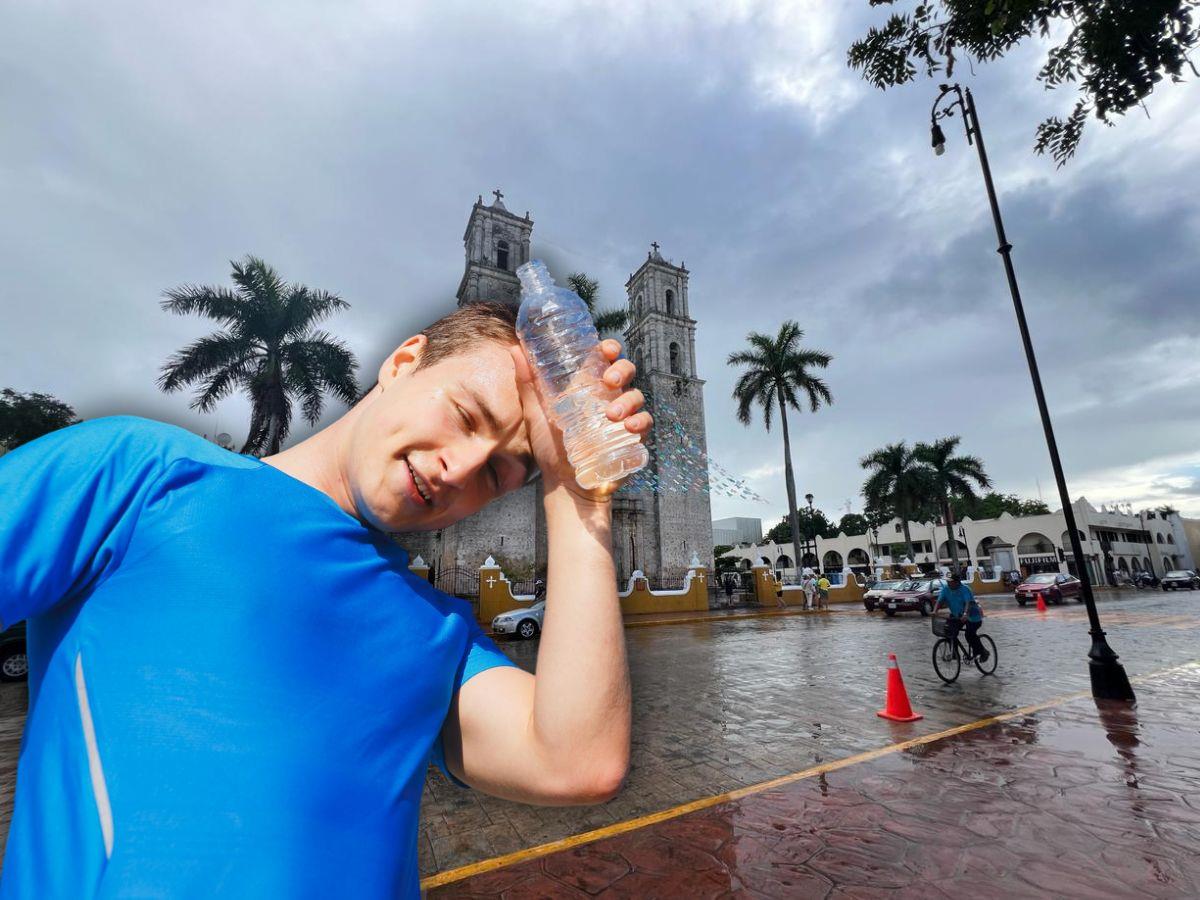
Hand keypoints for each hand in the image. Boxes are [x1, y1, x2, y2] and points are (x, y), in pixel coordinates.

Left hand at [509, 338, 651, 503]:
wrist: (564, 484)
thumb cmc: (551, 448)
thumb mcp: (536, 414)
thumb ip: (527, 384)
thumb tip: (514, 349)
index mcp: (588, 388)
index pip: (605, 359)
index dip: (610, 349)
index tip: (606, 349)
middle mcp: (608, 398)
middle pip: (626, 371)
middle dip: (621, 370)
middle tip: (609, 381)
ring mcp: (623, 417)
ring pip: (636, 396)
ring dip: (627, 401)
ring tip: (611, 415)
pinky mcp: (632, 438)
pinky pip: (645, 423)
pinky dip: (640, 422)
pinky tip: (629, 427)